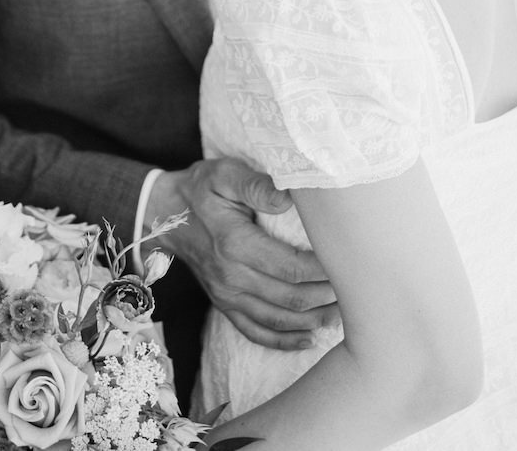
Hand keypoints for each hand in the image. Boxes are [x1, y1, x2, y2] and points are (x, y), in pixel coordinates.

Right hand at [150, 158, 338, 349]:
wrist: (162, 213)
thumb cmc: (200, 189)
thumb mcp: (224, 174)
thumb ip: (256, 185)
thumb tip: (287, 199)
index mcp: (235, 244)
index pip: (293, 268)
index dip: (325, 271)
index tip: (347, 262)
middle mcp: (230, 276)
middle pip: (292, 299)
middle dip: (329, 296)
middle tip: (354, 286)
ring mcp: (226, 295)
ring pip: (280, 320)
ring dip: (315, 319)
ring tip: (343, 310)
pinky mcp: (223, 304)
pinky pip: (255, 332)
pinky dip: (285, 341)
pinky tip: (310, 338)